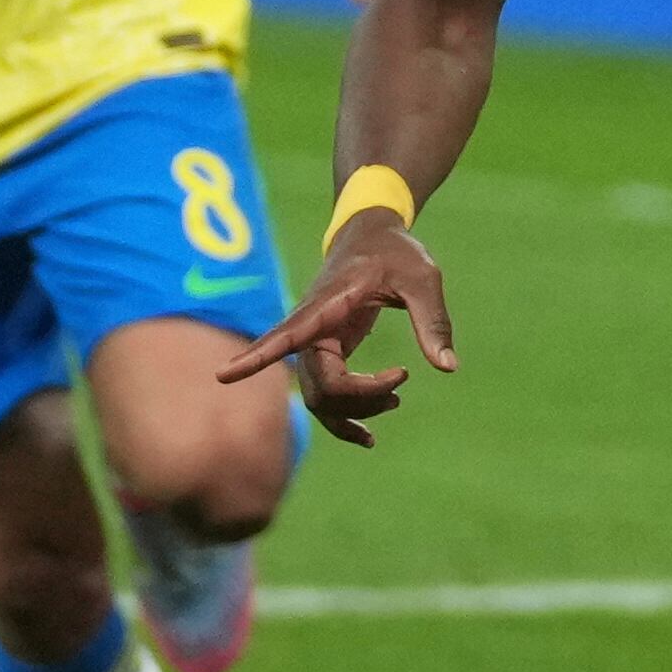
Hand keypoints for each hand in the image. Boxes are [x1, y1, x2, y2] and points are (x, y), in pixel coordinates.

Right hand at [219, 216, 454, 443]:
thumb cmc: (395, 251)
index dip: (256, 357)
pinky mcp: (326, 354)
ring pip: (320, 398)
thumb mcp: (422, 277)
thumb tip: (447, 367)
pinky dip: (343, 419)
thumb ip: (432, 320)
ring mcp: (316, 344)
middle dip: (360, 397)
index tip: (223, 376)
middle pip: (319, 384)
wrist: (373, 235)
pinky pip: (325, 397)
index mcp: (327, 304)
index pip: (286, 335)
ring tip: (396, 402)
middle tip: (402, 380)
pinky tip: (367, 437)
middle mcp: (312, 329)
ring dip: (354, 412)